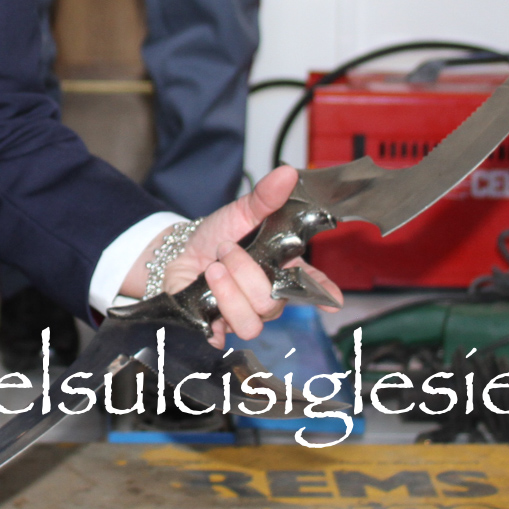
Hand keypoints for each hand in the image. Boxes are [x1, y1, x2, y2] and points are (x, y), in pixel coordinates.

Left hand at [152, 166, 343, 346]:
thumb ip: (264, 197)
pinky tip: (206, 294)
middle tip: (226, 250)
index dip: (323, 293)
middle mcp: (267, 296)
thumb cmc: (214, 236)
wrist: (177, 254)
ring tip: (213, 269)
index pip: (311, 285)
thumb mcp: (239, 212)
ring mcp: (245, 315)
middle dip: (246, 272)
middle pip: (274, 302)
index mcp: (281, 269)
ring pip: (252, 321)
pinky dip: (215, 310)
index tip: (331, 298)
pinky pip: (225, 334)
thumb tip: (287, 174)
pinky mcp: (220, 328)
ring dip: (229, 291)